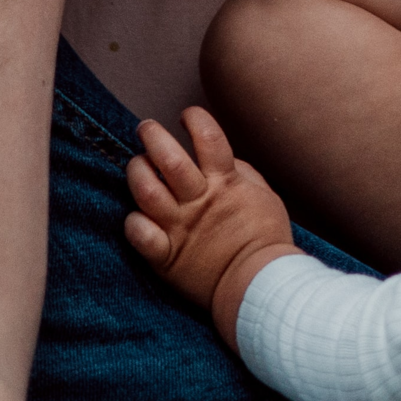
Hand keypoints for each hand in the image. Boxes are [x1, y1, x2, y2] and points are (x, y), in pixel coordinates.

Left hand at [125, 107, 299, 346]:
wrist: (261, 285)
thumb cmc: (267, 238)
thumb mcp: (264, 195)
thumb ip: (241, 173)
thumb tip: (222, 159)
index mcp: (225, 183)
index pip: (208, 137)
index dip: (195, 119)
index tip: (186, 115)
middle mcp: (199, 201)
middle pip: (169, 160)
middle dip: (153, 137)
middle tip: (146, 128)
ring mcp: (180, 229)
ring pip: (147, 191)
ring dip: (137, 172)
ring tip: (136, 163)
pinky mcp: (166, 257)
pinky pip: (139, 235)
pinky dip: (133, 222)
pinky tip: (135, 214)